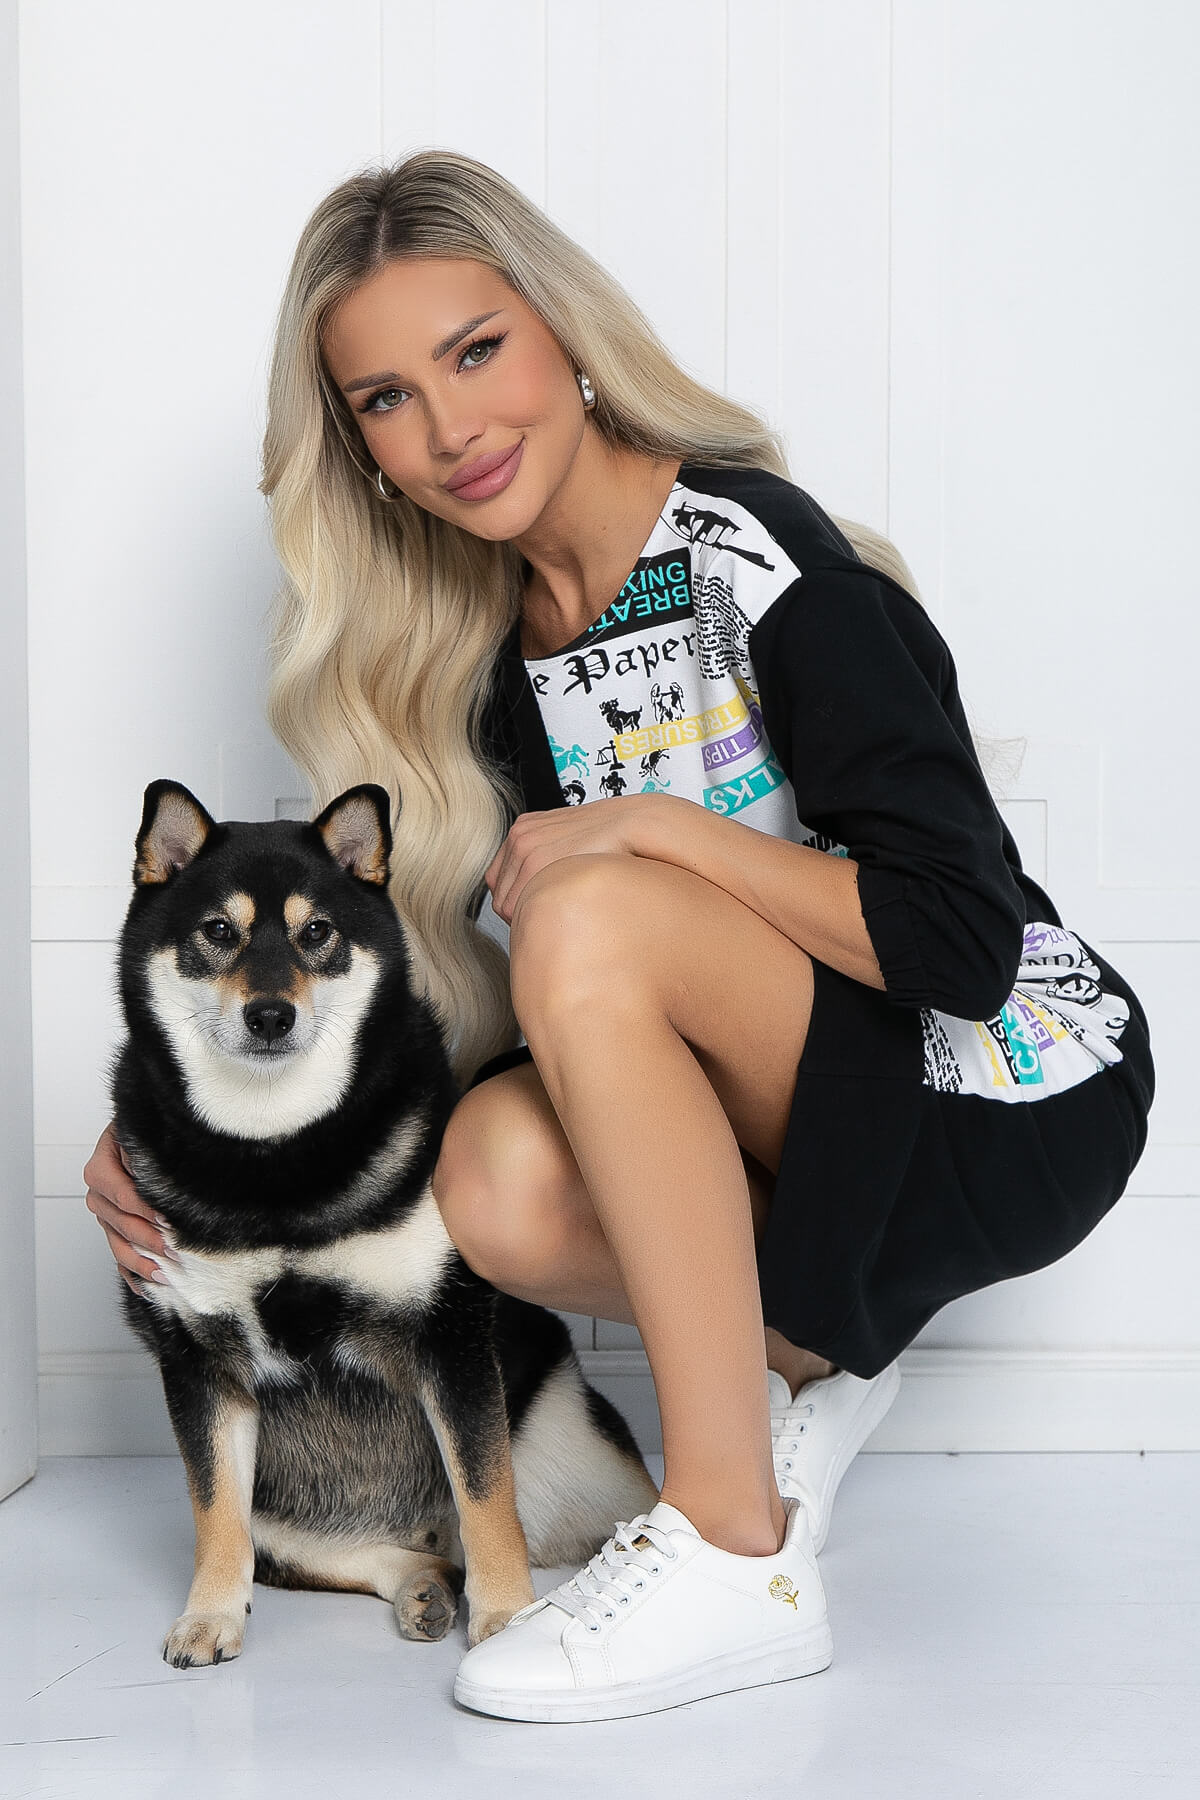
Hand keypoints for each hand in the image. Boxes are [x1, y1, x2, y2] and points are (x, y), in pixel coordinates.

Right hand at [83, 1121, 178, 1295]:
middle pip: (121, 1223)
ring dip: (141, 1262)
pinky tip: (145, 1287)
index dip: (144, 1209)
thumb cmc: (143, 1132)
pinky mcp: (113, 1228)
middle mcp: (98, 1194)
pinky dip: (132, 1272)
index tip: (166, 1220)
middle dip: (149, 1239)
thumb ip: (146, 1155)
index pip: (123, 1194)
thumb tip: (162, 1176)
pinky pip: (119, 1254)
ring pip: (118, 1244)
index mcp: (100, 1168)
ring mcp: (104, 1214)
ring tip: (163, 1275)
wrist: (136, 1136)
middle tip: (174, 1251)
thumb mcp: (140, 1135)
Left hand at [484, 795, 665, 925]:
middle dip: (519, 913)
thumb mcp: (572, 846)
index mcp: (524, 830)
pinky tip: (559, 913)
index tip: (540, 911)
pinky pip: (516, 905)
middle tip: (550, 921)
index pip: (499, 881)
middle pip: (500, 894)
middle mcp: (519, 835)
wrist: (635, 825)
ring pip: (506, 904)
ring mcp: (524, 846)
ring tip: (557, 920)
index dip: (516, 902)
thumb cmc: (613, 843)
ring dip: (527, 917)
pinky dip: (532, 916)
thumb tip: (542, 899)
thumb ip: (550, 864)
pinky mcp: (536, 860)